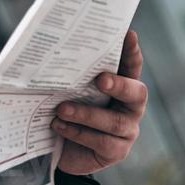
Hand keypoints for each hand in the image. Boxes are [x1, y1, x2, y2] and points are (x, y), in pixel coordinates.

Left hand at [52, 30, 146, 174]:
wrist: (61, 149)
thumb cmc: (66, 111)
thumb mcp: (69, 91)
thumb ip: (71, 77)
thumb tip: (48, 53)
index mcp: (121, 86)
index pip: (131, 66)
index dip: (132, 52)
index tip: (128, 34)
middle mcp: (130, 107)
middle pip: (136, 93)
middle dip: (119, 84)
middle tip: (100, 79)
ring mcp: (127, 130)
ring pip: (115, 121)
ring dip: (86, 113)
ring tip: (61, 108)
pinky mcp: (117, 151)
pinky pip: (103, 142)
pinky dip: (78, 133)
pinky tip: (59, 126)